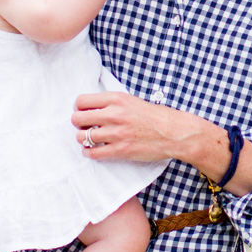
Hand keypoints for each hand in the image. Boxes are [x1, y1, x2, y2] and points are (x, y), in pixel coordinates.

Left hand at [71, 91, 194, 163]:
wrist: (174, 132)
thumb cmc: (154, 116)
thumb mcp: (131, 100)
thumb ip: (111, 102)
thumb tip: (89, 108)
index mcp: (116, 99)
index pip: (81, 101)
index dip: (79, 108)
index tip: (84, 113)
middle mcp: (114, 114)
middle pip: (77, 119)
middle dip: (79, 124)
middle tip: (86, 127)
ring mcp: (116, 133)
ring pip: (82, 137)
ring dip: (83, 139)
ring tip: (91, 139)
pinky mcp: (120, 150)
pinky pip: (93, 153)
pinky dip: (89, 152)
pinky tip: (94, 150)